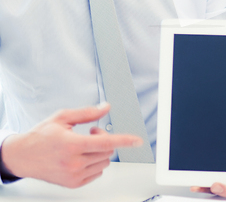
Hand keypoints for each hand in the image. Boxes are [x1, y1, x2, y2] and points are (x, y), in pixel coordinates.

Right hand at [1, 103, 142, 187]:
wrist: (23, 156)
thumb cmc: (41, 136)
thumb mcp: (63, 117)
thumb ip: (87, 113)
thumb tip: (106, 107)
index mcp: (72, 145)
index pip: (105, 143)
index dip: (124, 140)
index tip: (137, 140)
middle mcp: (74, 163)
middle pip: (107, 151)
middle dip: (104, 139)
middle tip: (91, 132)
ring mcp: (73, 176)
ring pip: (104, 162)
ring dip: (100, 152)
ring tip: (84, 144)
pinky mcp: (73, 184)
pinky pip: (97, 173)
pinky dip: (94, 163)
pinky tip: (81, 156)